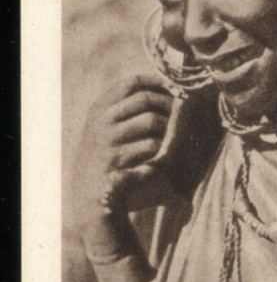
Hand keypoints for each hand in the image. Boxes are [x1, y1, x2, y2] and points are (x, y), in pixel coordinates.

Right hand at [72, 73, 177, 233]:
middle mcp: (100, 121)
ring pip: (151, 121)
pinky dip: (160, 151)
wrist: (90, 199)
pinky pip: (150, 146)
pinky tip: (160, 158)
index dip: (156, 83)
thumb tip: (163, 85)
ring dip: (167, 129)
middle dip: (168, 105)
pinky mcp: (116, 162)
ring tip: (170, 139)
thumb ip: (125, 108)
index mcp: (98, 109)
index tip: (175, 88)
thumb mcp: (105, 129)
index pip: (131, 83)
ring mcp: (107, 141)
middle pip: (145, 99)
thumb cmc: (105, 159)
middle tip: (181, 116)